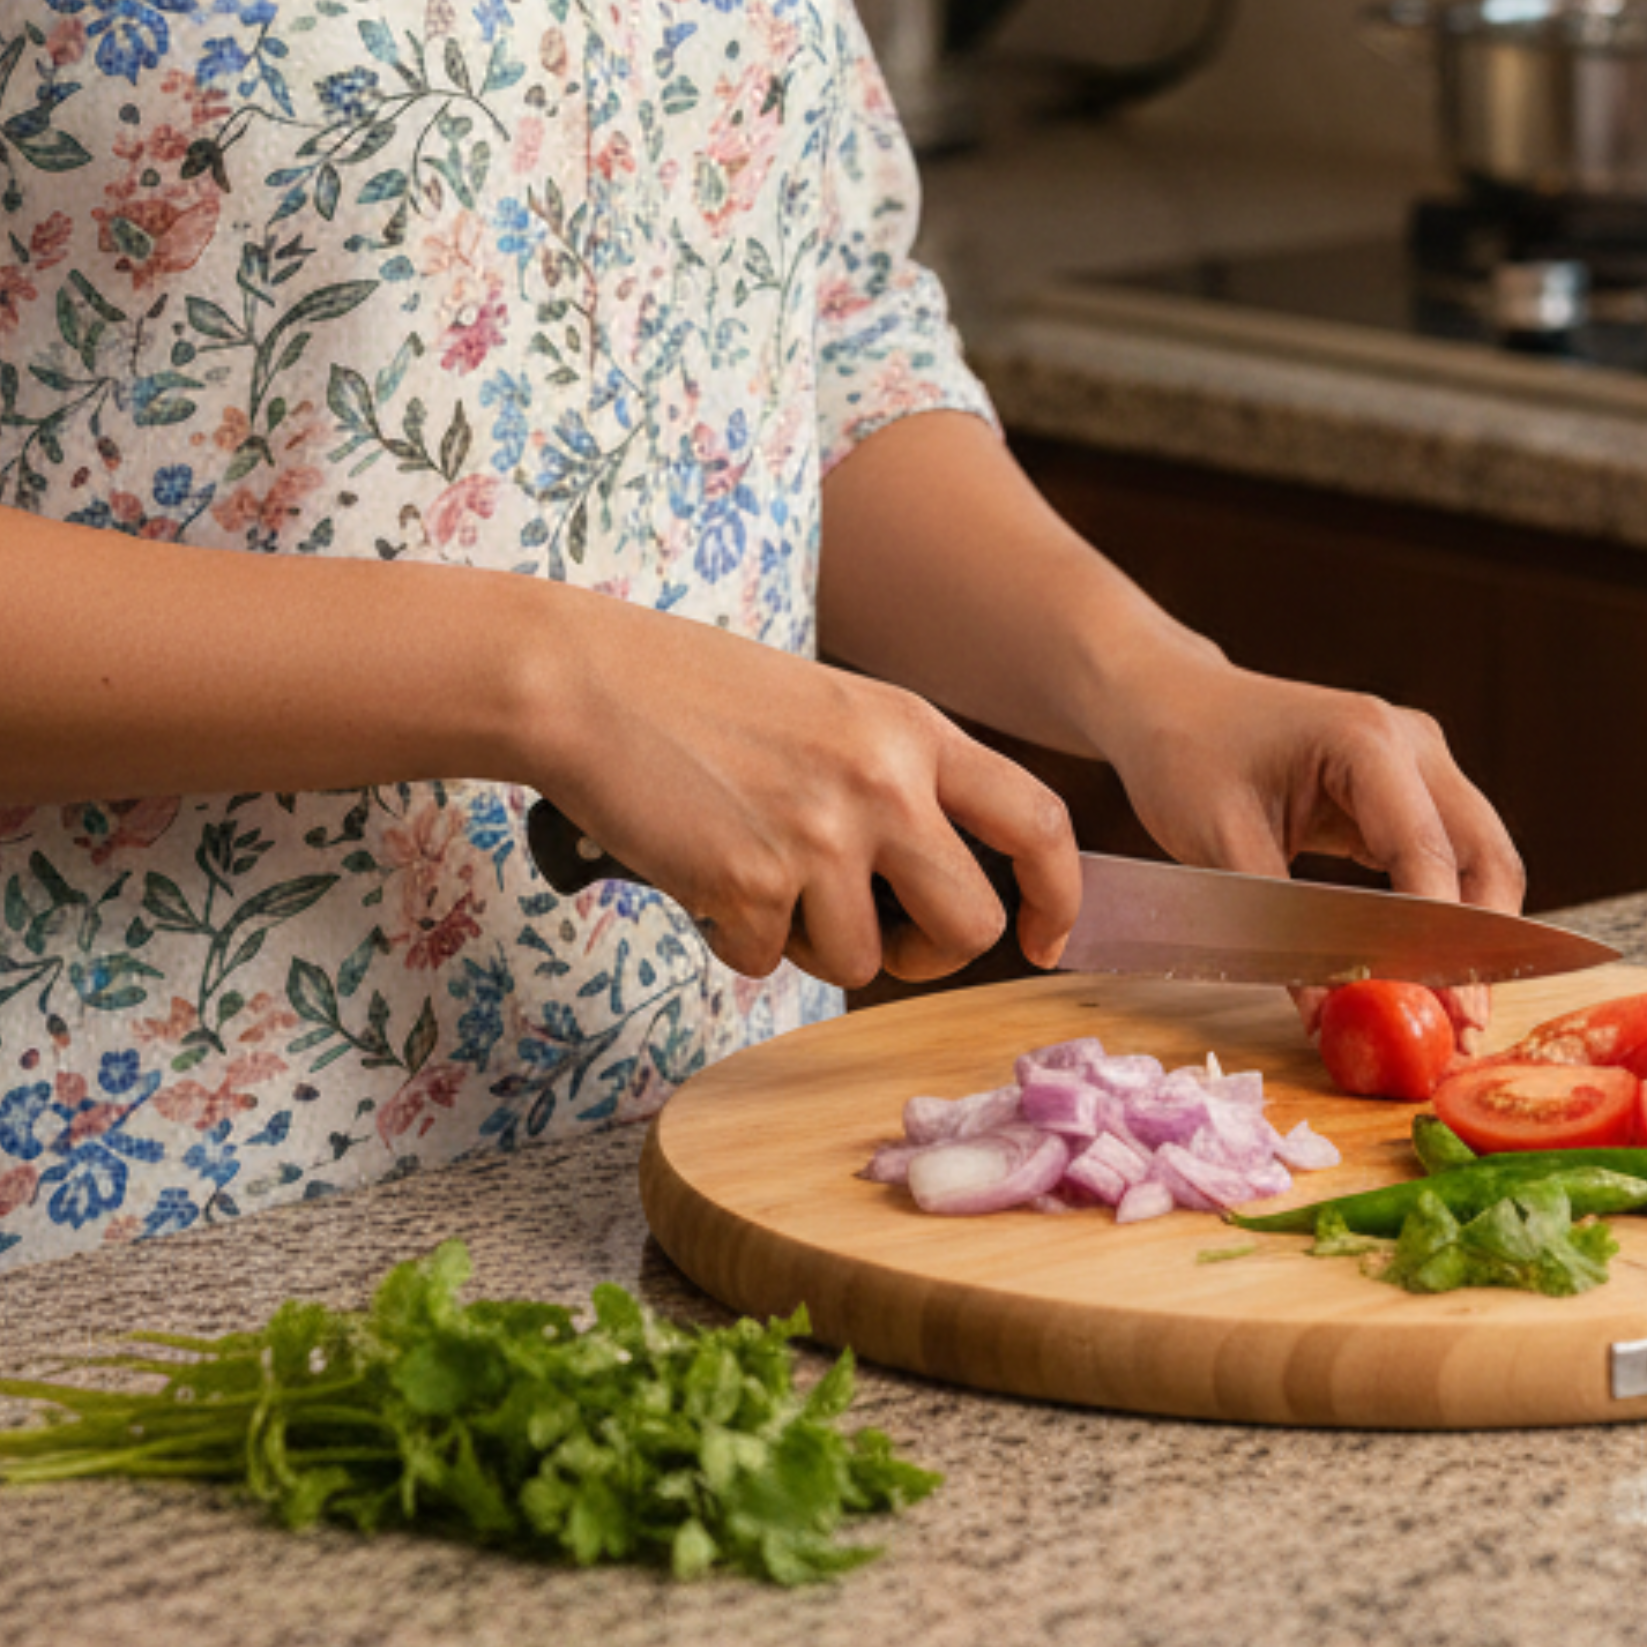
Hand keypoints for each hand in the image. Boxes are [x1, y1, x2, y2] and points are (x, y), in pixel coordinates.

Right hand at [529, 594, 1080, 989]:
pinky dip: (735, 939)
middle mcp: (884, 781)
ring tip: (755, 874)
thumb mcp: (834, 711)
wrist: (589, 681)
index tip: (1043, 940)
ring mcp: (821, 834)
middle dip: (928, 955)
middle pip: (969, 924)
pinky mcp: (751, 883)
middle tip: (880, 938)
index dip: (1056, 894)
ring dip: (809, 944)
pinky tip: (702, 873)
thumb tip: (939, 882)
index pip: (1037, 819)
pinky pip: (768, 964)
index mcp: (913, 729)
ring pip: (861, 964)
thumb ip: (897, 779)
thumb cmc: (699, 695)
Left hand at [1098, 653, 1525, 1044]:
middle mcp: (1412, 742)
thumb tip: (1325, 1017)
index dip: (1437, 941)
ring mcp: (1419, 760)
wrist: (1172, 700)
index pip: (1427, 852)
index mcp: (1366, 738)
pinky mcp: (1410, 786)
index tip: (1439, 1013)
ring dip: (1473, 935)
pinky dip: (1448, 913)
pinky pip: (1450, 855)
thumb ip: (1279, 929)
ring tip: (1453, 1015)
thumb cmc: (1187, 756)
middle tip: (1463, 1029)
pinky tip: (1428, 971)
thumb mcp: (1220, 845)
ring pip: (1480, 858)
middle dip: (1480, 945)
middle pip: (1483, 854)